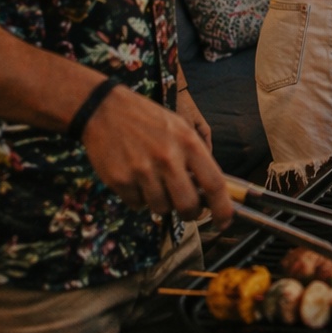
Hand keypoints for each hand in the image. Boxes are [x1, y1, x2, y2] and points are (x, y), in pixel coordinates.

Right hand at [81, 83, 231, 224]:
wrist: (106, 110)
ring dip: (162, 203)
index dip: (223, 208)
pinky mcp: (119, 180)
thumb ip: (196, 157)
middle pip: (188, 205)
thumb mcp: (181, 128)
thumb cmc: (149, 120)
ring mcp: (142, 170)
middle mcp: (168, 158)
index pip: (215, 183)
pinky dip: (139, 199)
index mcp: (189, 143)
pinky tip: (136, 179)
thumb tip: (208, 190)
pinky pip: (137, 205)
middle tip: (188, 209)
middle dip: (191, 213)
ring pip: (161, 209)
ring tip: (155, 182)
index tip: (225, 222)